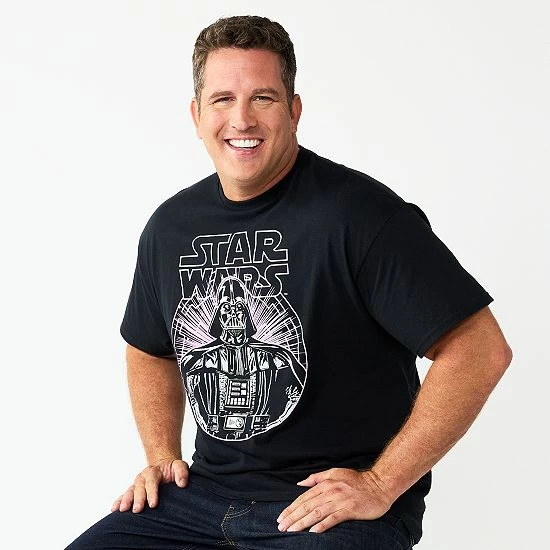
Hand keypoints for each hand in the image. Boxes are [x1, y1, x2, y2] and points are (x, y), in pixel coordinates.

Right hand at [111, 458, 188, 512]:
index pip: (152, 482)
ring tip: (123, 510)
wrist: (163, 466)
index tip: (153, 504)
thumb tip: (182, 483)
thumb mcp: (179, 466)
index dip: (152, 492)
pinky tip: (115, 508)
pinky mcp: (133, 489)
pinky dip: (119, 501)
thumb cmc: (172, 469)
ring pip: (130, 491)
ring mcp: (137, 483)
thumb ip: (182, 472)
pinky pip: (124, 495)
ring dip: (126, 500)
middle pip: (139, 487)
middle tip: (137, 510)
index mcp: (154, 471)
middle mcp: (143, 477)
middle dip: (138, 499)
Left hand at [277, 468, 392, 533]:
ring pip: (316, 513)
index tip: (281, 517)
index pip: (304, 498)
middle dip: (292, 517)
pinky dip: (322, 525)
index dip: (291, 508)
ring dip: (302, 522)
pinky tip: (313, 532)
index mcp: (325, 484)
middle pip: (307, 506)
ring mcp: (339, 501)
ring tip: (291, 531)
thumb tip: (300, 483)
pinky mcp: (349, 510)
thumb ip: (317, 478)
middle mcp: (330, 492)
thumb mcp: (334, 473)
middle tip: (281, 526)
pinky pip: (333, 518)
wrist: (379, 485)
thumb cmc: (357, 480)